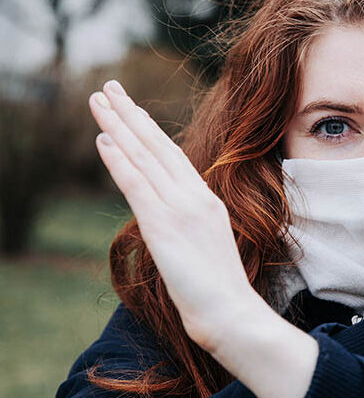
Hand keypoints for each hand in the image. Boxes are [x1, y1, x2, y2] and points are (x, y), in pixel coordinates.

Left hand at [88, 79, 254, 347]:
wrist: (231, 310)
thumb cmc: (220, 290)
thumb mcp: (206, 246)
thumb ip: (188, 225)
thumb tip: (166, 218)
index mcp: (206, 200)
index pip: (172, 157)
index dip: (149, 131)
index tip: (132, 110)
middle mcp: (194, 196)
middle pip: (157, 146)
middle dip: (130, 114)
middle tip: (109, 87)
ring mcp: (180, 207)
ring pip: (144, 157)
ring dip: (118, 126)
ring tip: (99, 100)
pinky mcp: (164, 223)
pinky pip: (136, 183)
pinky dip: (118, 160)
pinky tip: (103, 140)